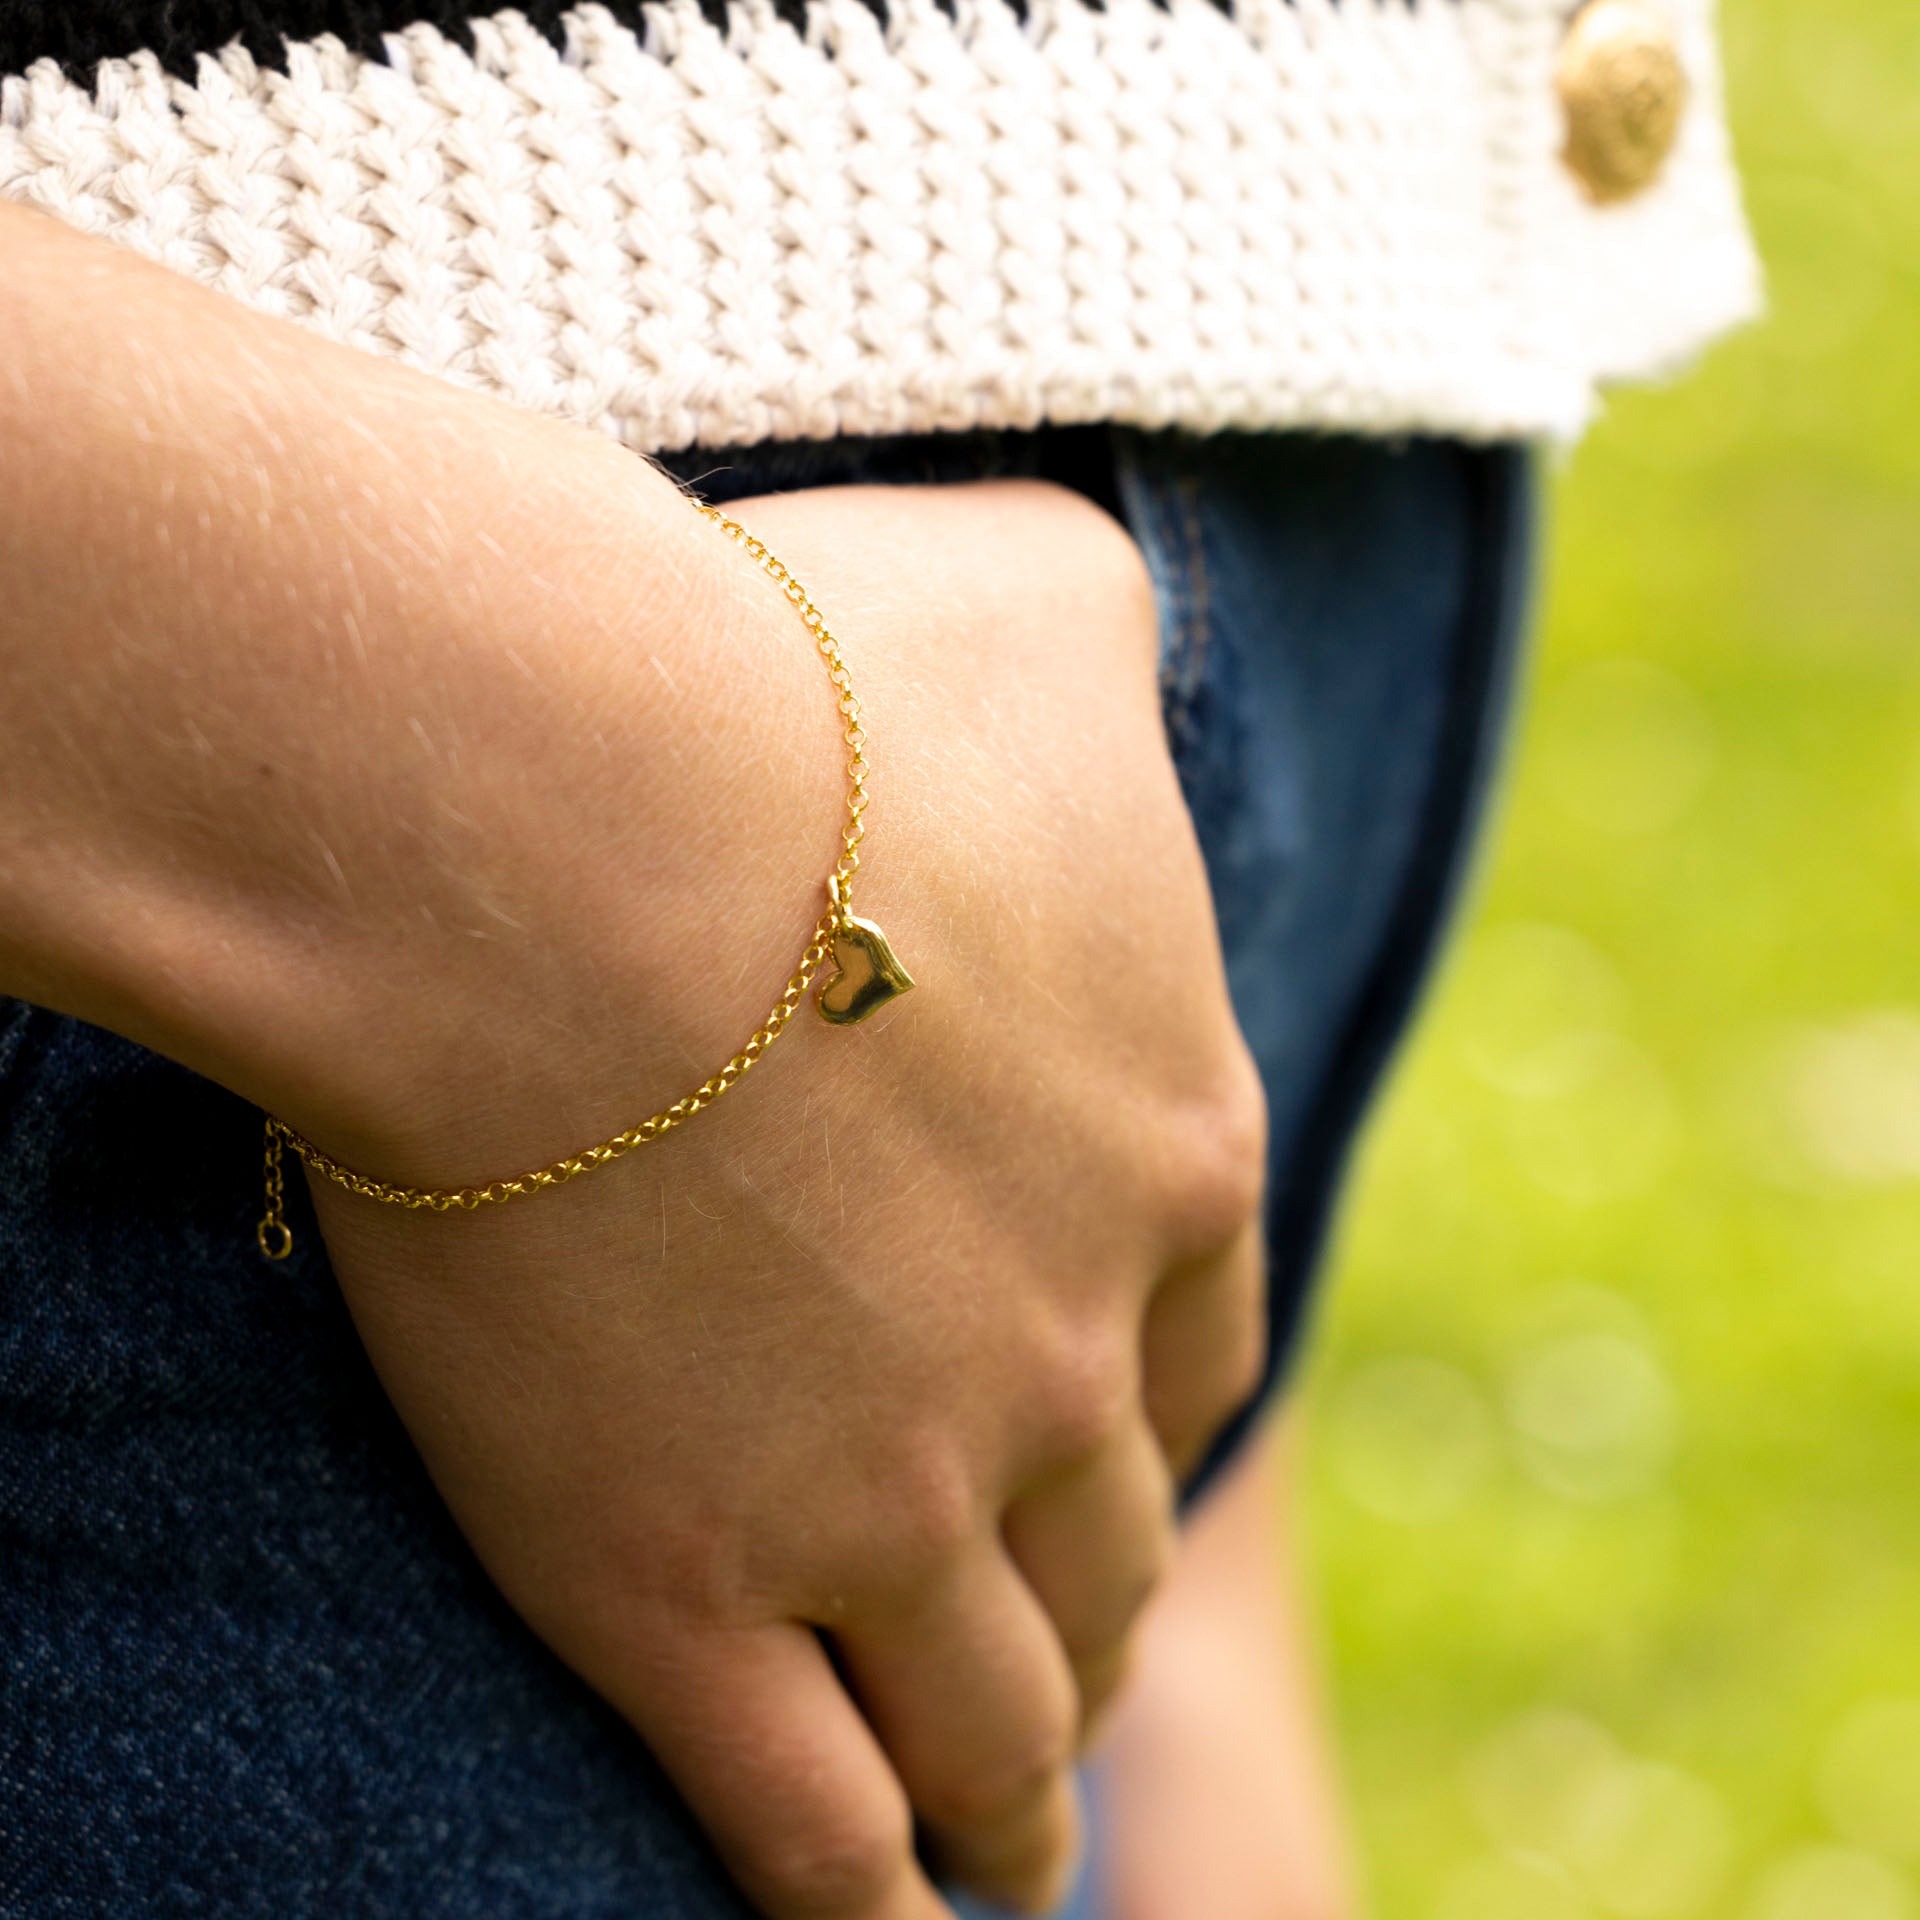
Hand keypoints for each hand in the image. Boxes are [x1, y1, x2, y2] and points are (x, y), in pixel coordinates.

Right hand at [300, 478, 1269, 1917]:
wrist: (560, 816)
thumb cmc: (786, 671)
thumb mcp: (1032, 598)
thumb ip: (1106, 646)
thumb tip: (1101, 632)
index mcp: (1162, 1144)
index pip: (1200, 1345)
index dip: (1154, 1414)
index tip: (1114, 1458)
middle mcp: (1066, 1351)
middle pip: (1111, 1541)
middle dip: (1093, 1606)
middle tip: (1061, 1666)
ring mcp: (891, 1494)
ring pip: (996, 1714)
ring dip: (1011, 1784)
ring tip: (1000, 1834)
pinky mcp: (685, 1588)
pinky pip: (804, 1815)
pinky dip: (855, 1890)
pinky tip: (877, 1916)